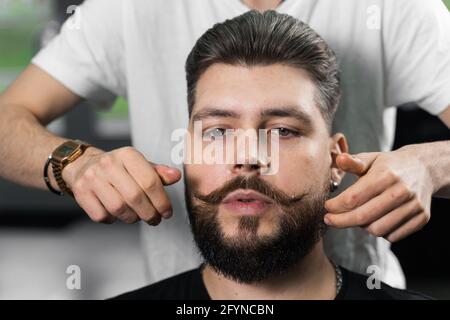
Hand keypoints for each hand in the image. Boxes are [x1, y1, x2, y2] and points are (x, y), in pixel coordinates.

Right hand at [62, 146, 180, 224]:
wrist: (83, 165)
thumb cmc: (119, 168)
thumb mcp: (139, 165)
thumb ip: (158, 173)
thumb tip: (176, 176)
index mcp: (127, 154)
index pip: (150, 181)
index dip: (162, 201)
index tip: (167, 212)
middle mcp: (108, 164)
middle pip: (135, 197)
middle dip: (149, 213)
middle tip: (155, 219)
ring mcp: (92, 178)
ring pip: (118, 208)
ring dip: (132, 218)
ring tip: (138, 217)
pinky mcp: (81, 192)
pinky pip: (102, 215)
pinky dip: (113, 220)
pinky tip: (118, 214)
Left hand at [324, 145, 432, 241]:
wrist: (424, 168)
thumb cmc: (389, 165)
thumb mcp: (370, 159)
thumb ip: (353, 162)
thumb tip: (338, 159)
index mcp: (385, 175)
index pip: (353, 198)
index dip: (335, 206)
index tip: (326, 207)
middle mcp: (401, 191)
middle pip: (363, 217)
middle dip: (341, 221)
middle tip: (329, 219)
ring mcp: (413, 206)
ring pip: (377, 230)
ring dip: (362, 227)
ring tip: (357, 216)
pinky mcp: (422, 218)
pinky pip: (393, 236)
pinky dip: (380, 232)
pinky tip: (375, 220)